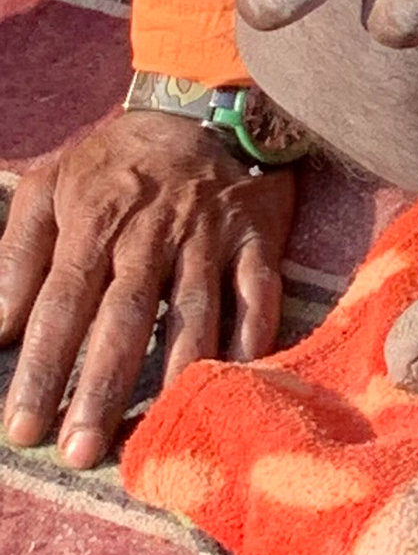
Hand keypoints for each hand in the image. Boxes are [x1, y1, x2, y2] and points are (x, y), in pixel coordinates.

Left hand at [0, 113, 293, 467]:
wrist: (203, 101)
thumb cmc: (115, 159)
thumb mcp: (50, 185)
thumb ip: (18, 255)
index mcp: (96, 219)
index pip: (62, 304)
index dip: (43, 367)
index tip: (22, 430)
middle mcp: (153, 230)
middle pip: (125, 318)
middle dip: (102, 388)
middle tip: (81, 452)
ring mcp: (210, 233)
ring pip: (193, 311)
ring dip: (175, 372)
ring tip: (161, 430)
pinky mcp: (257, 234)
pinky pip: (258, 290)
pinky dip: (254, 334)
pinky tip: (239, 378)